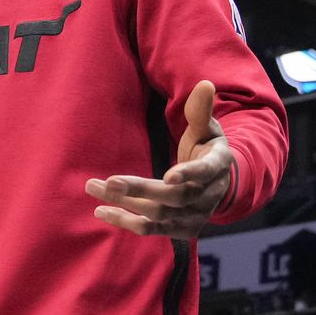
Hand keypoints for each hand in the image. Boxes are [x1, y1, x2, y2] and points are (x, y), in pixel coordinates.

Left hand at [86, 80, 233, 237]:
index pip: (204, 172)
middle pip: (173, 197)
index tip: (168, 175)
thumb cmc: (208, 148)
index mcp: (217, 166)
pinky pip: (152, 230)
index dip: (188, 174)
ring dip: (125, 204)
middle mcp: (208, 196)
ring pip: (158, 214)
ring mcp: (195, 216)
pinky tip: (103, 211)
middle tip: (109, 182)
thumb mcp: (208, 128)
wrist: (220, 183)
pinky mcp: (181, 230)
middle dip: (140, 189)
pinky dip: (127, 222)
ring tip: (95, 188)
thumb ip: (201, 110)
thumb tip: (204, 84)